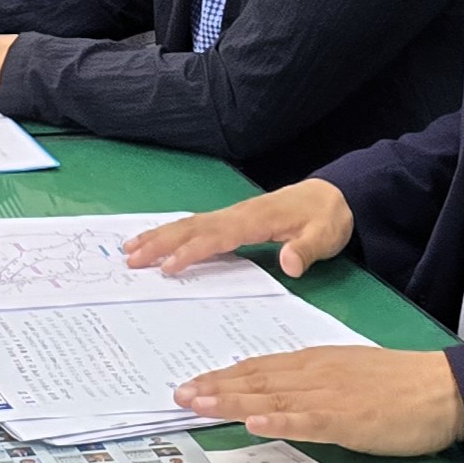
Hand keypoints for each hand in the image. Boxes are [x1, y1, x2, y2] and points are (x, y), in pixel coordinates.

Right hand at [124, 179, 353, 279]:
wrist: (333, 195)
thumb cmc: (327, 217)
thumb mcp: (326, 235)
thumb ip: (307, 249)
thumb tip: (289, 264)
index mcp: (255, 219)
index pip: (217, 236)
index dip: (192, 251)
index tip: (168, 267)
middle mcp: (237, 214)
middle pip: (191, 227)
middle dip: (160, 242)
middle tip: (131, 260)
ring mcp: (232, 215)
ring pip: (188, 224)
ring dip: (158, 236)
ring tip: (130, 249)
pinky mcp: (232, 219)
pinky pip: (195, 225)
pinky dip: (171, 232)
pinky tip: (156, 240)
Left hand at [175, 347, 463, 454]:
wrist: (442, 389)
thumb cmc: (398, 384)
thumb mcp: (347, 371)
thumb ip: (311, 379)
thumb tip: (275, 391)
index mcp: (314, 362)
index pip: (258, 368)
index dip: (222, 377)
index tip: (191, 384)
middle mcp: (315, 374)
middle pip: (255, 380)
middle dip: (214, 388)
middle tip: (178, 395)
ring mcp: (330, 397)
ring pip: (271, 398)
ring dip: (231, 402)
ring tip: (198, 405)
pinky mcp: (349, 420)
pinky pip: (307, 421)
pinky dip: (278, 422)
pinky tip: (253, 424)